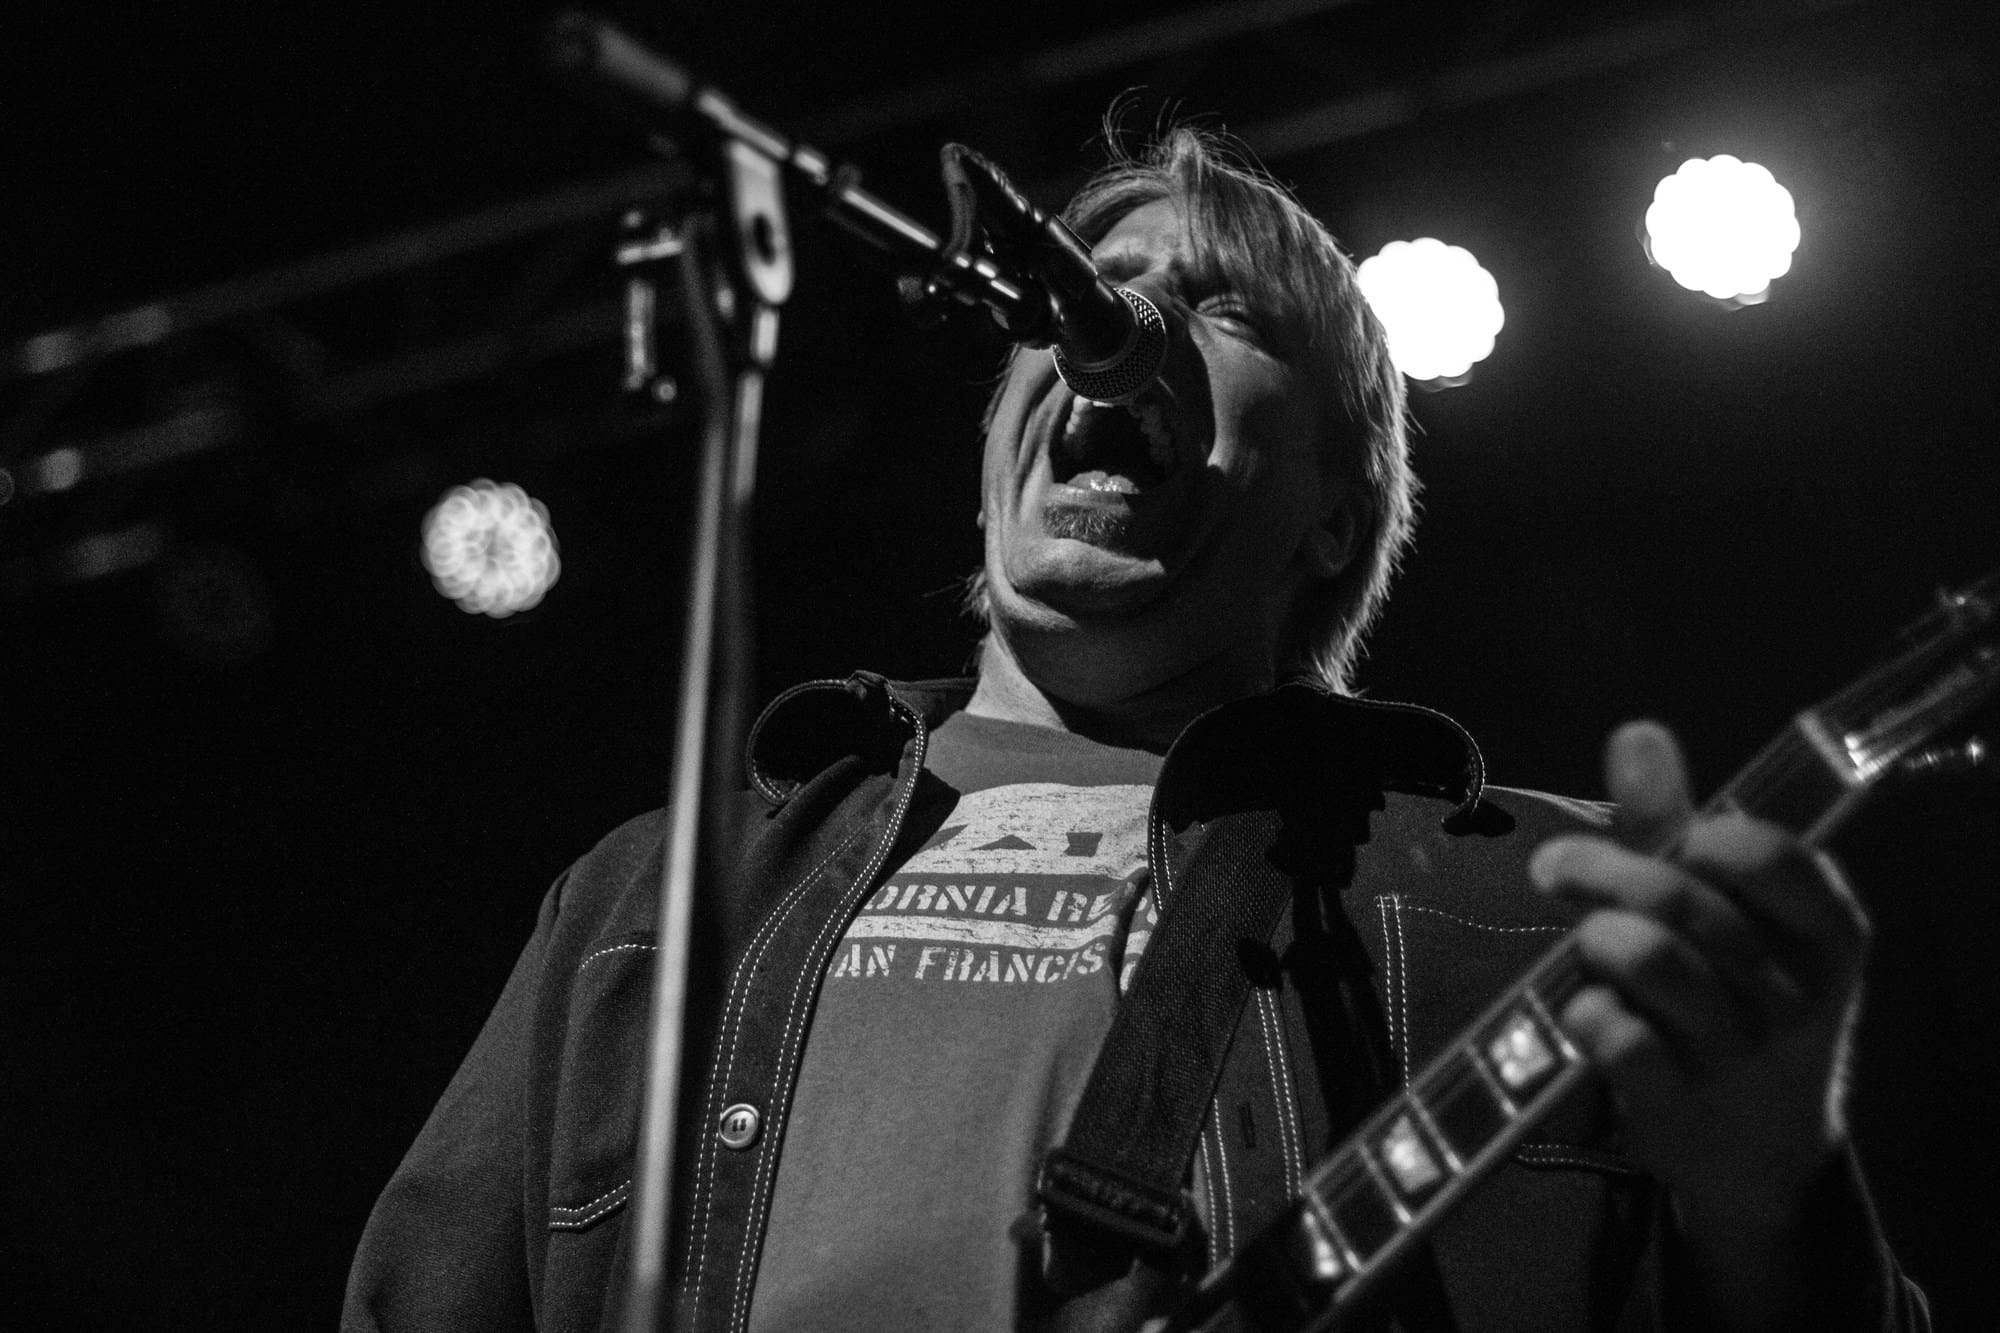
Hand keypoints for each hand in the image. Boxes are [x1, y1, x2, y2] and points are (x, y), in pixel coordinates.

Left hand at [1527, 720, 1869, 1233]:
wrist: (1755, 1143)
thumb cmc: (1734, 993)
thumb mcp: (1727, 911)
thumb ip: (1674, 822)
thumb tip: (1638, 731)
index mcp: (1826, 928)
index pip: (1769, 855)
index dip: (1700, 836)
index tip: (1668, 838)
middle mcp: (1795, 991)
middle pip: (1686, 903)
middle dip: (1603, 873)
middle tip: (1554, 867)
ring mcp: (1740, 1052)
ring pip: (1653, 962)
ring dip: (1599, 936)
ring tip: (1585, 939)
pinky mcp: (1680, 1100)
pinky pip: (1621, 1039)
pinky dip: (1586, 1014)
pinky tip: (1583, 1010)